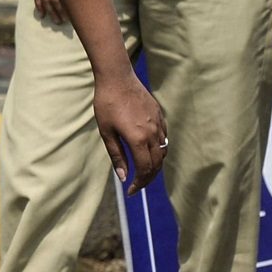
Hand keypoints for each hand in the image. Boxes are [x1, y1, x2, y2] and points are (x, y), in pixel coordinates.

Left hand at [92, 71, 166, 192]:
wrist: (118, 79)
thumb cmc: (106, 105)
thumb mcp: (106, 132)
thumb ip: (117, 155)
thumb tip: (123, 177)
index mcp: (138, 139)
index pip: (145, 170)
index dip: (139, 183)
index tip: (130, 191)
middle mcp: (153, 134)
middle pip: (157, 164)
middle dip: (147, 179)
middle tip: (136, 186)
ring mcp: (159, 125)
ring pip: (162, 153)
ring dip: (154, 166)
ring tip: (142, 172)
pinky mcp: (161, 117)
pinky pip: (164, 139)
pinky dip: (158, 151)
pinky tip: (148, 153)